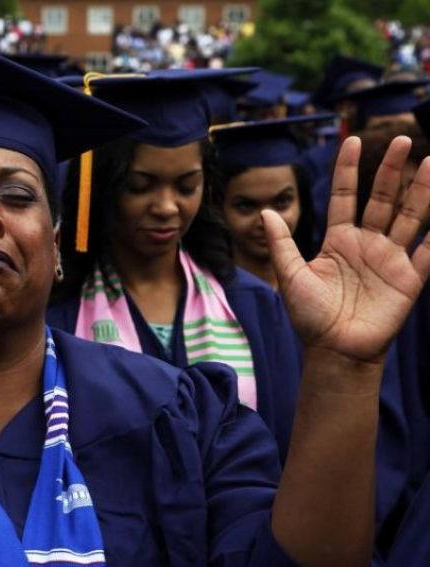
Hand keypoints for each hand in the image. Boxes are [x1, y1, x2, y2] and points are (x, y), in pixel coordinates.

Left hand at [264, 136, 429, 363]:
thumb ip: (281, 244)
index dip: (348, 169)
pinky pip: (429, 252)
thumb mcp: (291, 276)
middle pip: (382, 199)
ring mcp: (390, 259)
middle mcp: (367, 243)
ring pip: (410, 217)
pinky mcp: (409, 279)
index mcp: (338, 240)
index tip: (352, 140)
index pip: (345, 196)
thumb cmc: (310, 316)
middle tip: (402, 139)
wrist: (334, 351)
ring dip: (421, 191)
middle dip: (391, 170)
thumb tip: (265, 211)